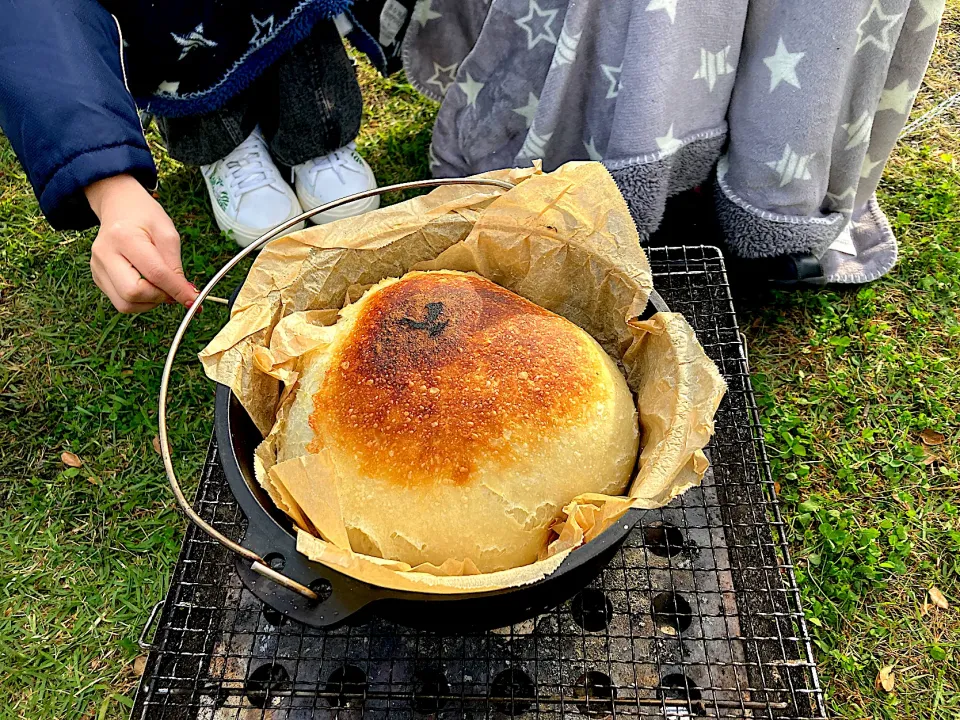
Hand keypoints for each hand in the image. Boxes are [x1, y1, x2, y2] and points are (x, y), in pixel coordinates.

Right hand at [85, 174, 198, 312]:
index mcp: (124, 237)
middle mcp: (105, 254)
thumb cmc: (145, 217)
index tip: (193, 301)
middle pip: (133, 293)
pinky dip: (139, 301)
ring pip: (125, 304)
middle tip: (172, 290)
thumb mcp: (167, 233)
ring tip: (160, 286)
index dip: (176, 290)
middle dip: (159, 297)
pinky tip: (147, 285)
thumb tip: (185, 295)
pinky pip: (121, 302)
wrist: (118, 207)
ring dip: (149, 302)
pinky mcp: (97, 278)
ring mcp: (97, 268)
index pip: (154, 273)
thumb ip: (175, 265)